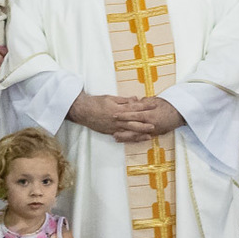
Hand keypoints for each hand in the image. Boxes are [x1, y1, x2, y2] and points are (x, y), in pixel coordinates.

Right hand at [67, 94, 182, 142]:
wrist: (82, 111)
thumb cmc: (96, 102)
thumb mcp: (110, 98)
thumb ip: (124, 100)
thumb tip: (135, 99)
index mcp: (118, 109)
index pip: (134, 108)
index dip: (145, 107)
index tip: (153, 106)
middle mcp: (117, 119)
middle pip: (134, 121)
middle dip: (145, 123)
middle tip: (155, 124)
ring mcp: (114, 127)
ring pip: (129, 131)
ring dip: (140, 133)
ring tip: (150, 135)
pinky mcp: (110, 132)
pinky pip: (123, 136)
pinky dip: (131, 138)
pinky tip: (137, 139)